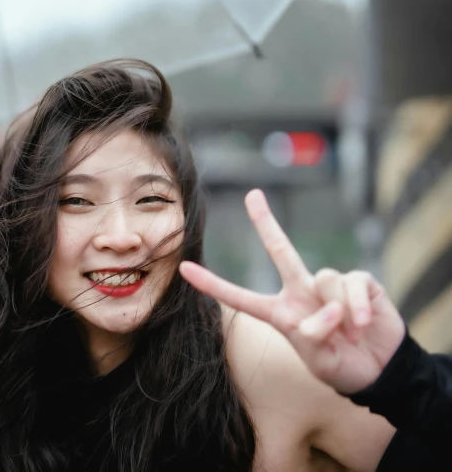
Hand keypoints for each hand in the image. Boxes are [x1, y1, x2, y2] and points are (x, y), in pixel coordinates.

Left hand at [179, 189, 404, 394]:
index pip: (240, 298)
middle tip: (252, 195)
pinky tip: (363, 324)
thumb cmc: (341, 366)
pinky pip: (353, 283)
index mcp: (280, 313)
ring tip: (348, 335)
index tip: (184, 268)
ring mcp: (330, 285)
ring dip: (337, 313)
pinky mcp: (360, 283)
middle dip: (266, 223)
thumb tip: (327, 311)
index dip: (213, 285)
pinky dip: (358, 305)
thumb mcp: (319, 360)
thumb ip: (314, 337)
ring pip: (324, 279)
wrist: (380, 370)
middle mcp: (301, 292)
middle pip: (281, 251)